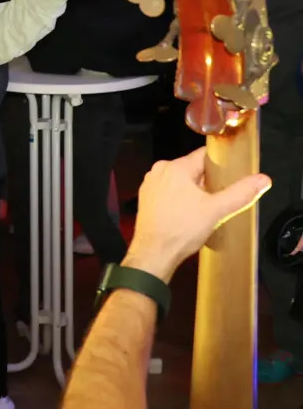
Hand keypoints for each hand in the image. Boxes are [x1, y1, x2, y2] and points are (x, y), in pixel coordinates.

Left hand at [124, 148, 270, 282]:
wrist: (154, 253)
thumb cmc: (183, 229)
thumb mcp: (217, 210)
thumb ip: (240, 193)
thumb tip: (263, 180)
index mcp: (175, 167)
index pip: (204, 155)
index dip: (221, 164)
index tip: (233, 174)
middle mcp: (159, 171)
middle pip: (193, 168)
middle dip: (209, 180)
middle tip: (221, 195)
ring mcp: (150, 185)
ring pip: (181, 181)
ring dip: (195, 191)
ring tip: (208, 206)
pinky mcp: (146, 199)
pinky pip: (170, 191)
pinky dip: (181, 198)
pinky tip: (190, 212)